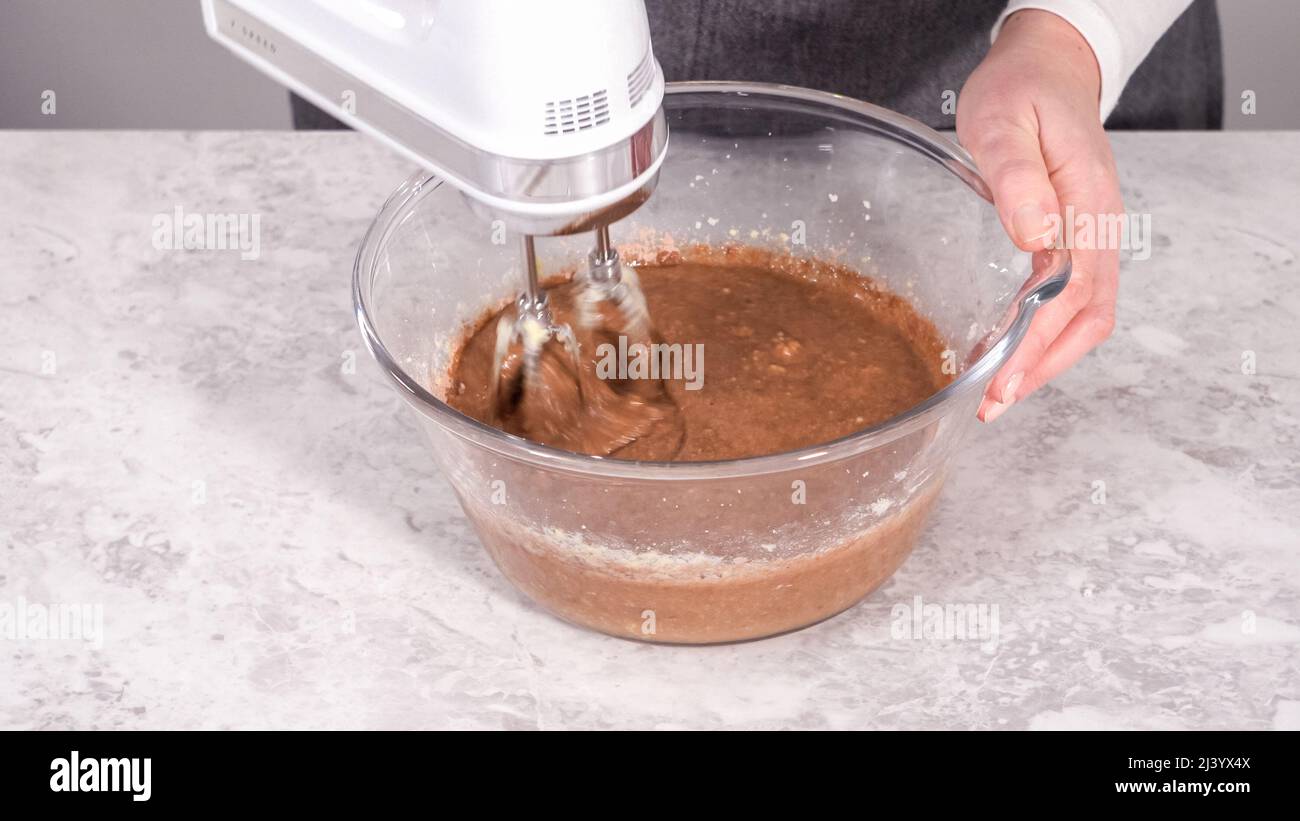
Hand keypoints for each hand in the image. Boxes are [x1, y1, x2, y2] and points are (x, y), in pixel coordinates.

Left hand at [956, 10, 1121, 421]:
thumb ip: (1016, 177)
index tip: (1002, 379)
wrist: (1048, 66)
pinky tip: (1006, 349)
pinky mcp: (1075, 239)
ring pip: (1084, 316)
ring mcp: (1091, 234)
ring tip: (997, 393)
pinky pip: (1070, 299)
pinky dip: (1042, 334)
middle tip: (992, 405)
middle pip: (1088, 318)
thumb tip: (1032, 235)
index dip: (1038, 343)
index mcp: (1087, 202)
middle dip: (1041, 368)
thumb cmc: (1020, 89)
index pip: (1072, 292)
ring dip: (1044, 359)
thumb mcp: (1002, 121)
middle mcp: (1099, 225)